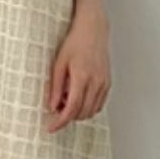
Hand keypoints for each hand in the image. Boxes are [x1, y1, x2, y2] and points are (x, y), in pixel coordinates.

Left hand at [45, 11, 111, 130]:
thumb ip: (55, 87)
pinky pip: (98, 105)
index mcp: (82, 76)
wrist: (93, 30)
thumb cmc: (75, 43)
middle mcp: (96, 82)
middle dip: (68, 117)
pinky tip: (78, 97)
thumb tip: (52, 107)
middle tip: (56, 108)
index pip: (72, 108)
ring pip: (91, 111)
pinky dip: (87, 107)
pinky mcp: (108, 84)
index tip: (51, 128)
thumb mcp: (59, 64)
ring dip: (78, 113)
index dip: (60, 121)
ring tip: (66, 99)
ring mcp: (104, 83)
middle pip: (82, 113)